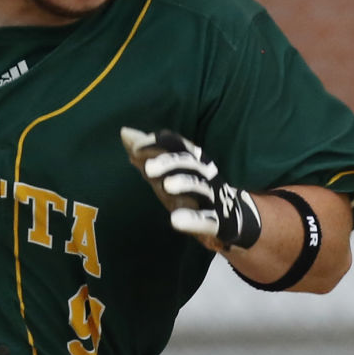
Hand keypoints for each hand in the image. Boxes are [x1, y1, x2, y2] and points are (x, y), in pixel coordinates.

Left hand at [121, 127, 261, 249]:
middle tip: (148, 168)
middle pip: (189, 163)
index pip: (177, 145)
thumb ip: (146, 154)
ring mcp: (212, 197)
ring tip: (166, 186)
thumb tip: (124, 132)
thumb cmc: (190, 190)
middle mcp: (204, 174)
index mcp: (193, 160)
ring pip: (200, 187)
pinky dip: (193, 220)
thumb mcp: (166, 172)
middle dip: (169, 162)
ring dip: (184, 184)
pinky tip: (176, 221)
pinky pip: (206, 220)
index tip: (136, 148)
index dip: (158, 143)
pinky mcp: (217, 221)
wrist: (229, 217)